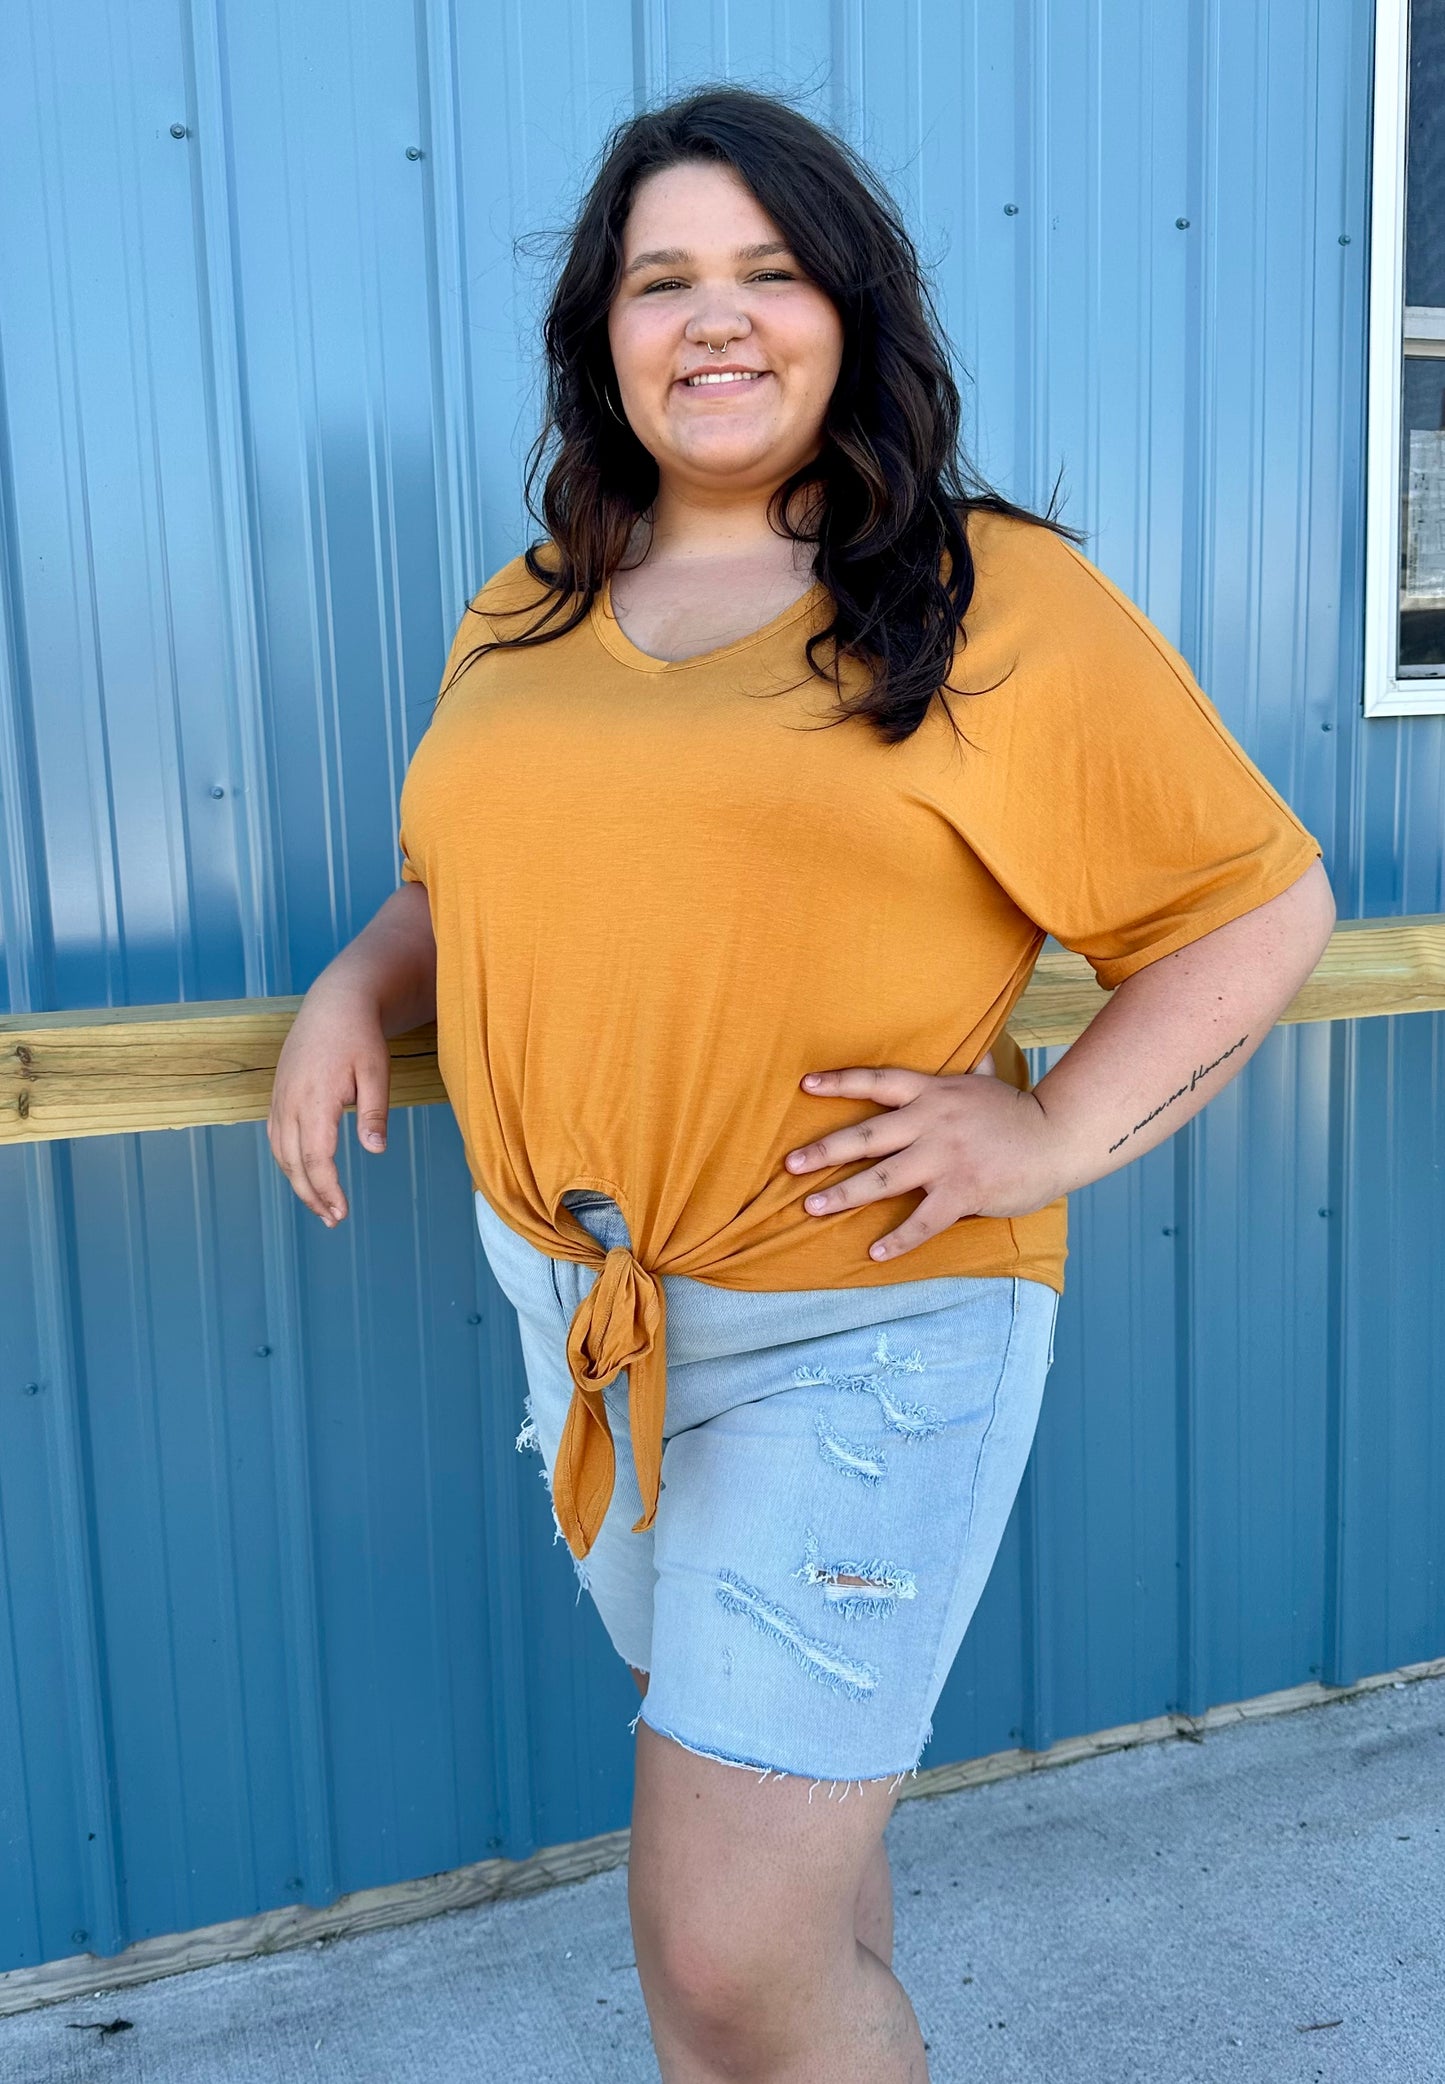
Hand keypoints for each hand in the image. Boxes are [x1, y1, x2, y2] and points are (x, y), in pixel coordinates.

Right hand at [267, 983, 392, 1226]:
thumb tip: (375, 1152)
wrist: (334, 1003)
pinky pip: (277, 1137)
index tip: (342, 1212)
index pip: (316, 1159)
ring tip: (319, 1205)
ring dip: (298, 1182)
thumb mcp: (377, 1072)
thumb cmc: (360, 1037)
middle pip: (294, 1163)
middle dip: (312, 1196)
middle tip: (333, 1220)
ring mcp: (280, 1098)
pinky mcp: (278, 1094)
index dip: (327, 1190)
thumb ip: (374, 1113)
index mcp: (315, 1099)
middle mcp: (290, 1102)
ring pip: (281, 1153)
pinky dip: (288, 1161)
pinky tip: (304, 1174)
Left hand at [783, 1052, 1066, 1261]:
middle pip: (867, 1136)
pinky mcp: (963, 1191)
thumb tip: (971, 1048)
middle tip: (790, 1164)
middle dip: (824, 1150)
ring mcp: (946, 1158)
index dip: (841, 1083)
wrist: (1059, 1138)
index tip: (806, 1085)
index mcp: (933, 1093)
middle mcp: (932, 1122)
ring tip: (811, 1207)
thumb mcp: (987, 1083)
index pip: (878, 1082)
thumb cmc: (1018, 1114)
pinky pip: (923, 1221)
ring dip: (844, 1195)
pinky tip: (874, 1253)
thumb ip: (970, 1070)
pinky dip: (898, 1239)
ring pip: (884, 1179)